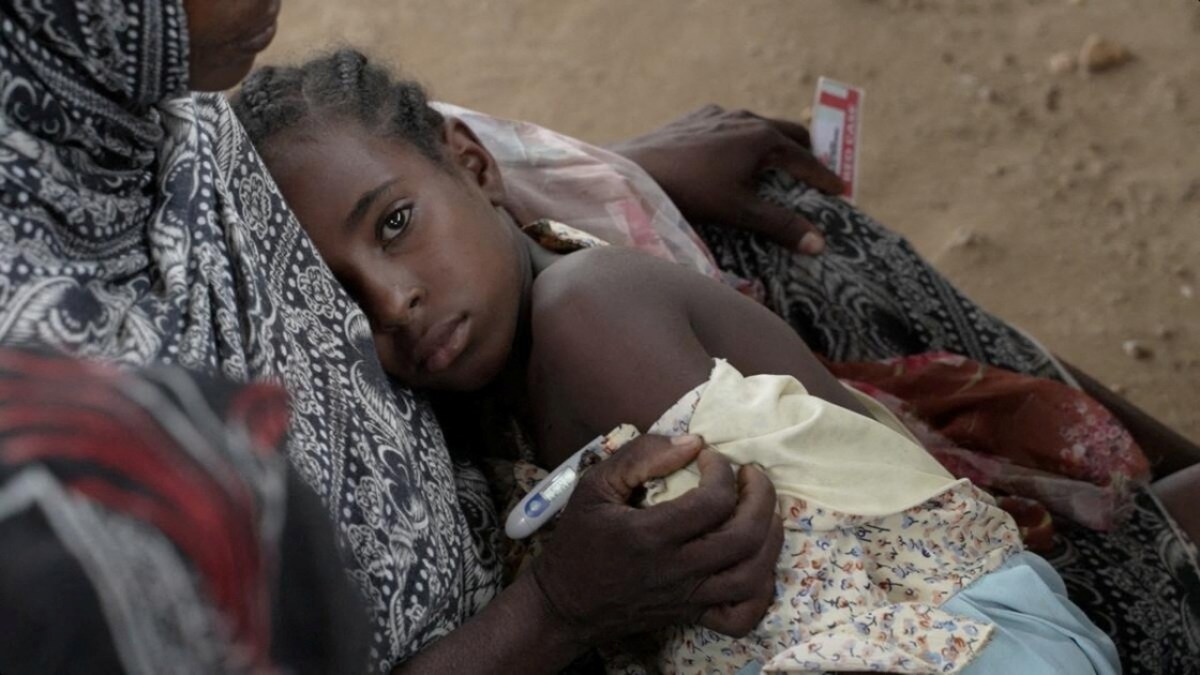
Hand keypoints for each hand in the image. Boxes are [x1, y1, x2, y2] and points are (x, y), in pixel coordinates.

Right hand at [532, 434, 782, 646]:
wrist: (566, 603)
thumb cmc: (580, 539)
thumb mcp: (594, 485)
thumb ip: (640, 456)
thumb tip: (692, 443)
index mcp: (650, 535)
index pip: (712, 502)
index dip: (721, 470)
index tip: (708, 457)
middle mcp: (677, 571)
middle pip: (744, 538)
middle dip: (761, 497)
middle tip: (751, 475)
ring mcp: (689, 599)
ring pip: (753, 576)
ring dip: (770, 538)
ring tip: (763, 511)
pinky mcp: (694, 616)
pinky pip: (742, 616)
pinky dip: (760, 590)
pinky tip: (755, 561)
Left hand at [609, 105, 844, 254]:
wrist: (633, 172)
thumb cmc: (690, 192)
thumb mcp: (740, 211)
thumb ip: (780, 224)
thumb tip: (819, 243)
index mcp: (762, 137)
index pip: (806, 158)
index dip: (824, 176)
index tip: (840, 190)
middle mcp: (744, 118)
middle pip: (788, 132)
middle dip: (806, 151)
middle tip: (816, 173)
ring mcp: (718, 115)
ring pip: (758, 126)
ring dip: (775, 144)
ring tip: (780, 165)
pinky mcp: (695, 119)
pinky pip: (731, 127)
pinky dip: (745, 141)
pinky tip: (735, 158)